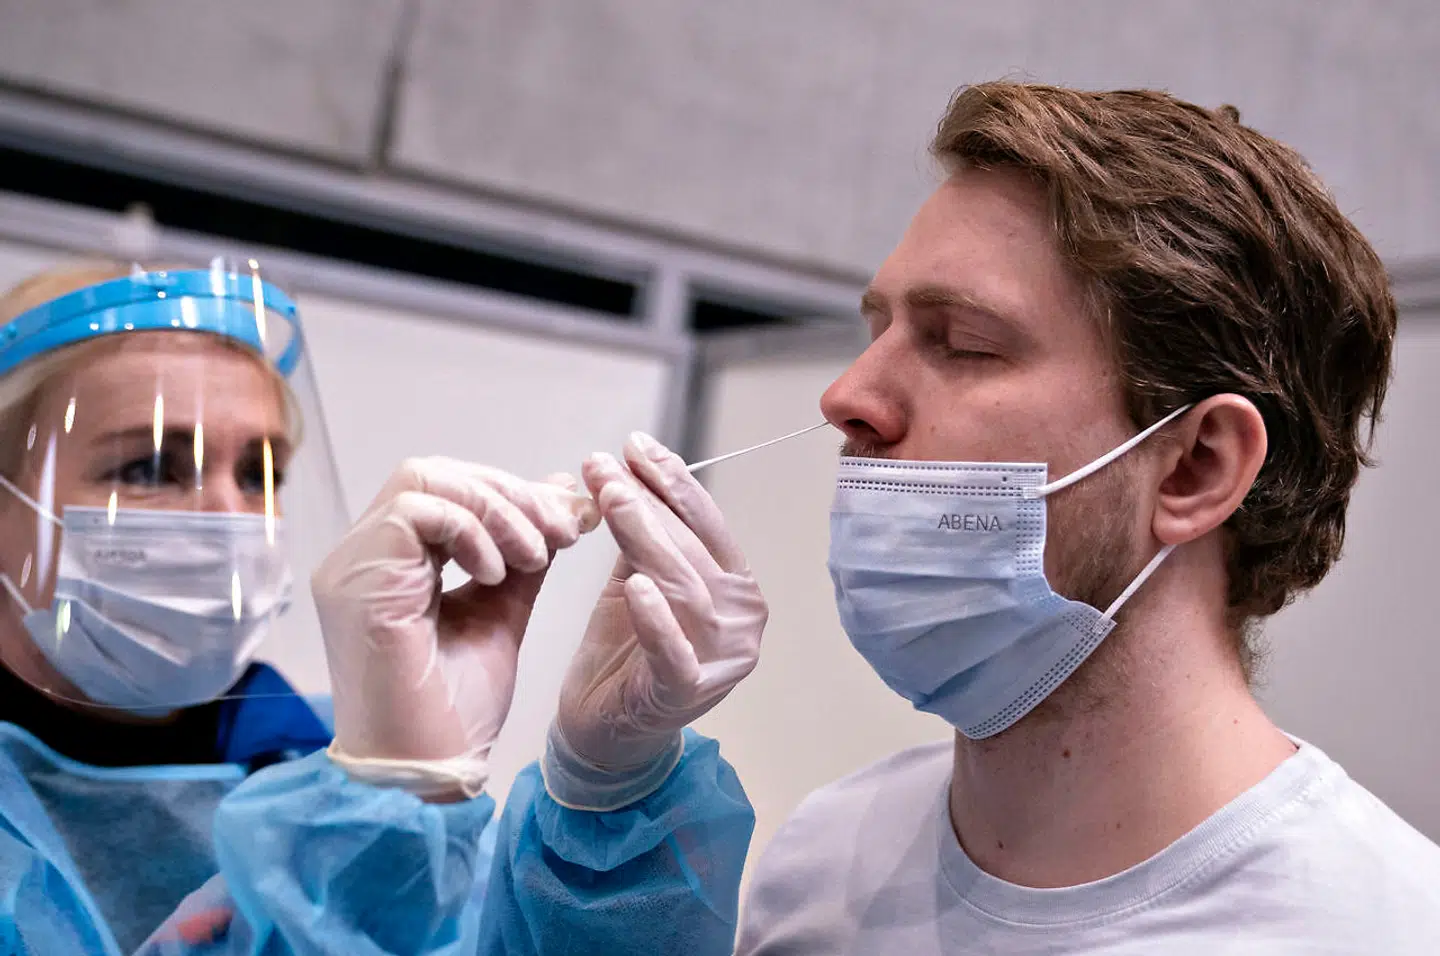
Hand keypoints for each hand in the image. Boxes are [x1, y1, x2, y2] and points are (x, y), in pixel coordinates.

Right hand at [312, 457, 598, 799]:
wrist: (428, 774)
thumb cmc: (455, 712)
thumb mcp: (502, 613)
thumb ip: (524, 556)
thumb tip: (562, 497)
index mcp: (388, 564)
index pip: (445, 488)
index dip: (510, 493)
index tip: (570, 521)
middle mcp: (360, 558)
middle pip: (434, 474)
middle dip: (509, 494)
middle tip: (563, 531)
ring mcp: (352, 568)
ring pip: (424, 481)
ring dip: (496, 509)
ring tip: (535, 554)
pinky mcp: (358, 584)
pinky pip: (416, 514)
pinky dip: (470, 530)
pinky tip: (498, 572)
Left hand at [545, 432, 766, 809]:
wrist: (603, 733)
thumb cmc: (623, 653)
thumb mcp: (636, 581)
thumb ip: (646, 536)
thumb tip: (631, 471)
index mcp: (736, 588)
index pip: (707, 524)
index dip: (672, 481)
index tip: (635, 444)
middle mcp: (742, 620)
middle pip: (694, 549)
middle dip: (649, 500)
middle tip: (606, 464)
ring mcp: (722, 659)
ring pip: (684, 587)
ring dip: (645, 537)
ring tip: (610, 498)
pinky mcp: (688, 693)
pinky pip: (674, 651)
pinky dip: (656, 619)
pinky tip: (634, 586)